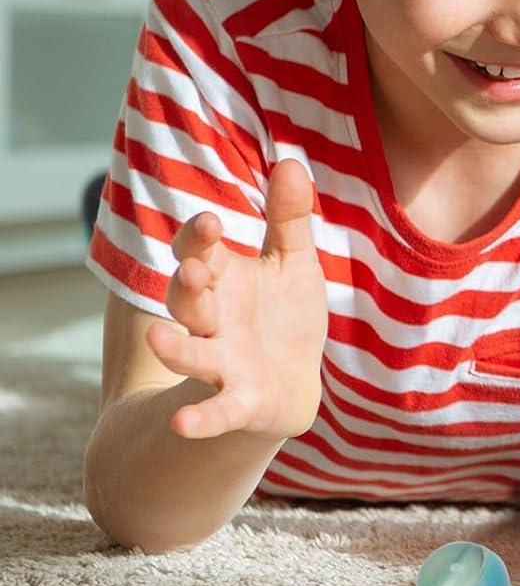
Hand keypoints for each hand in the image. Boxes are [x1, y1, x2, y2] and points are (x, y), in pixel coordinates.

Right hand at [144, 159, 327, 440]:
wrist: (291, 387)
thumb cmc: (285, 317)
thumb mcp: (293, 264)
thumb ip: (288, 218)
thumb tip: (291, 160)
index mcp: (222, 280)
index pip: (199, 252)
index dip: (200, 239)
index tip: (213, 222)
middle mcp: (213, 320)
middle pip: (189, 299)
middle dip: (189, 285)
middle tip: (196, 271)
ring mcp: (222, 363)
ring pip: (192, 352)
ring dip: (176, 347)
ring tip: (160, 338)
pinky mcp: (238, 402)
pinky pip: (216, 410)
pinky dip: (201, 418)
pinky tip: (183, 424)